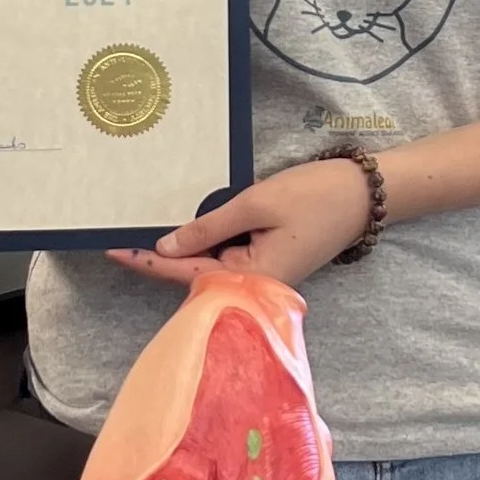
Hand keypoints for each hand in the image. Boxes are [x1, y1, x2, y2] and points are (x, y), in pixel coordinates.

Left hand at [108, 156, 372, 291]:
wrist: (365, 194)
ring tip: (140, 231)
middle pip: (195, 275)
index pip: (187, 274)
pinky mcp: (268, 260)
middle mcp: (255, 285)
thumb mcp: (255, 204)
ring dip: (180, 250)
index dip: (147, 263)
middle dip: (158, 258)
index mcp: (252, 279)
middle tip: (117, 236)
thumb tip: (166, 246)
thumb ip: (208, 226)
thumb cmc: (314, 197)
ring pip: (210, 265)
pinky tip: (183, 228)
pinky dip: (205, 242)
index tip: (114, 250)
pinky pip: (227, 256)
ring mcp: (263, 274)